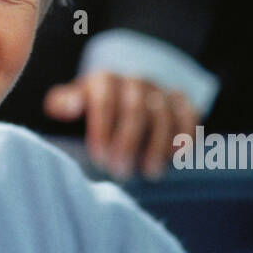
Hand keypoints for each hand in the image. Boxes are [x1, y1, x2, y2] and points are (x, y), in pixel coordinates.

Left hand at [43, 71, 197, 179]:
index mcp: (105, 80)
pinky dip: (187, 135)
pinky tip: (178, 158)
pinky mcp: (180, 102)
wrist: (119, 97)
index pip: (105, 100)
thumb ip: (62, 102)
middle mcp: (135, 82)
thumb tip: (68, 107)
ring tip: (150, 173)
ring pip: (164, 115)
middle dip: (128, 142)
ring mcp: (160, 91)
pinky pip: (190, 114)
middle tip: (120, 171)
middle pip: (136, 109)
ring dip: (158, 146)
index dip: (102, 129)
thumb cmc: (89, 108)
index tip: (99, 158)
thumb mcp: (69, 101)